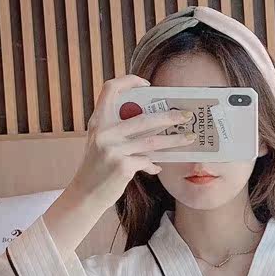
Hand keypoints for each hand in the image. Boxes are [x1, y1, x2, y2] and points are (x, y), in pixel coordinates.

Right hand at [43, 74, 195, 253]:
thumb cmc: (96, 168)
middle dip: (169, 116)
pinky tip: (158, 167)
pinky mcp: (122, 166)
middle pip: (143, 118)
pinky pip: (147, 161)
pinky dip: (154, 165)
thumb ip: (119, 132)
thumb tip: (150, 125)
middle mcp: (105, 132)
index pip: (110, 89)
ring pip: (152, 141)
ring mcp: (113, 149)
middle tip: (186, 115)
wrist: (85, 194)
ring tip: (189, 137)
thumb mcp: (101, 143)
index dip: (129, 81)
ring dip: (174, 140)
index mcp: (98, 121)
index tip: (147, 84)